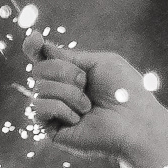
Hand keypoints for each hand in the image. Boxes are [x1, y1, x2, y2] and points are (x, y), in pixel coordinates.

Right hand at [22, 38, 167, 167]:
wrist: (133, 122)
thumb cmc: (125, 92)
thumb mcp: (100, 62)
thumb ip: (70, 56)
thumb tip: (43, 49)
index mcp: (72, 75)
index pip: (44, 59)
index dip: (34, 47)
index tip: (35, 38)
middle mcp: (60, 91)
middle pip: (39, 69)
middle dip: (64, 71)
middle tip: (85, 83)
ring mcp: (54, 110)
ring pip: (39, 87)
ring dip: (69, 92)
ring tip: (88, 106)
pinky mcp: (50, 129)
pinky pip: (39, 106)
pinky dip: (62, 108)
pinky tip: (78, 119)